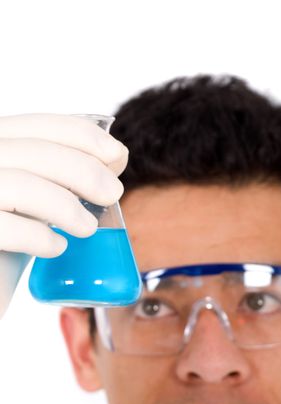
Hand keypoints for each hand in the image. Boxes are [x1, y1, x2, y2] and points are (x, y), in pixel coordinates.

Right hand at [0, 114, 127, 318]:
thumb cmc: (10, 238)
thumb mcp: (38, 199)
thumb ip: (65, 176)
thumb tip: (116, 156)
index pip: (37, 126)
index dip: (82, 135)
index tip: (117, 154)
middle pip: (33, 151)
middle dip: (83, 170)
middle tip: (112, 194)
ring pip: (21, 186)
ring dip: (65, 206)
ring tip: (87, 228)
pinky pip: (7, 229)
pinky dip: (39, 237)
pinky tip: (57, 247)